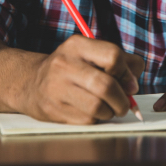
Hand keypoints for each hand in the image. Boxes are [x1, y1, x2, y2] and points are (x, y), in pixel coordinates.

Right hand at [16, 34, 144, 124]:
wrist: (31, 82)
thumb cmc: (71, 68)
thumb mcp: (91, 54)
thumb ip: (121, 61)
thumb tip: (134, 83)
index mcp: (77, 45)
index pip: (113, 56)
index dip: (127, 74)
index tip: (130, 85)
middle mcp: (64, 64)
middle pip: (106, 85)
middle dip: (122, 100)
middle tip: (124, 105)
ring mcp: (56, 87)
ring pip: (98, 107)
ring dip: (110, 112)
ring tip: (107, 108)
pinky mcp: (53, 109)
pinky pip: (86, 120)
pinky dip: (96, 119)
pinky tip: (90, 112)